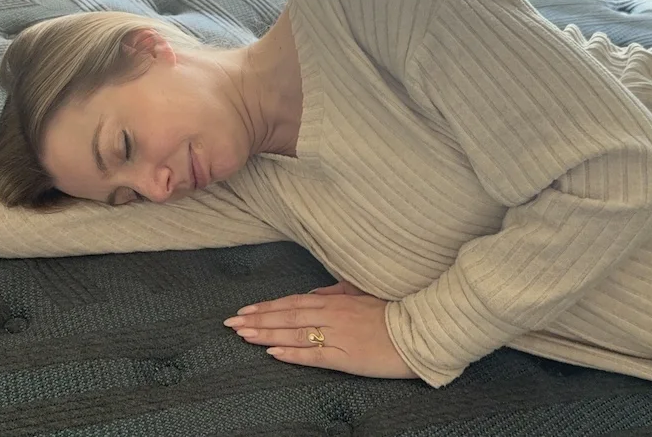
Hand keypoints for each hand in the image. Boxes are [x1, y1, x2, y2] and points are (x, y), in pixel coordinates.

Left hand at [223, 282, 417, 379]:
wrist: (419, 330)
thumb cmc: (393, 311)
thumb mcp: (363, 294)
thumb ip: (338, 292)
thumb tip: (314, 295)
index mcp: (335, 300)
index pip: (292, 302)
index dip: (266, 307)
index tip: (244, 311)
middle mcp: (332, 316)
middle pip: (287, 317)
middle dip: (257, 320)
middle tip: (231, 324)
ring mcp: (338, 337)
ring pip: (294, 335)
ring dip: (266, 335)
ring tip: (243, 336)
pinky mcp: (347, 358)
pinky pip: (314, 356)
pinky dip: (291, 354)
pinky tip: (272, 354)